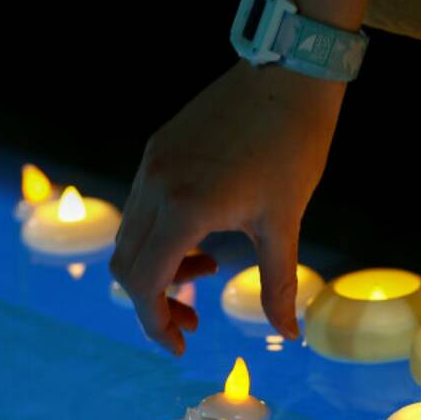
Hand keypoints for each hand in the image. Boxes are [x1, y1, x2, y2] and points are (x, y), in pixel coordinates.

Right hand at [110, 61, 345, 353]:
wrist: (288, 74)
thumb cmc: (293, 148)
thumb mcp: (286, 223)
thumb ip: (279, 284)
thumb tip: (290, 334)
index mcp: (185, 208)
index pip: (144, 282)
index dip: (155, 322)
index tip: (179, 345)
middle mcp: (156, 185)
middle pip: (127, 265)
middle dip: (155, 302)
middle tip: (192, 321)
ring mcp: (152, 164)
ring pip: (131, 236)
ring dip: (158, 268)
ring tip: (207, 270)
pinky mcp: (157, 148)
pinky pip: (142, 206)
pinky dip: (161, 236)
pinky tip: (202, 237)